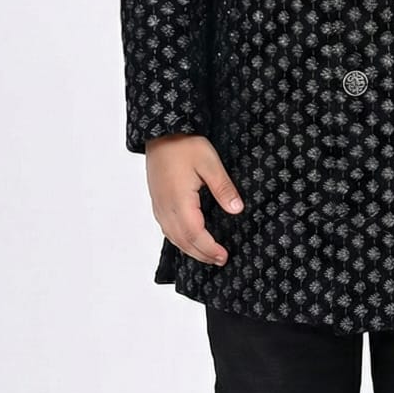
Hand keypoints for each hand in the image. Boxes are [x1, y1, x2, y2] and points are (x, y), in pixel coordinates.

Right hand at [145, 134, 243, 265]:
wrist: (161, 132)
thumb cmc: (185, 145)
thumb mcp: (210, 163)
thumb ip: (223, 188)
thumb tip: (236, 209)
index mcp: (179, 201)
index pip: (195, 234)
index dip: (209, 248)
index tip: (223, 256)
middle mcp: (166, 208)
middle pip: (183, 241)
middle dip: (201, 254)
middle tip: (219, 260)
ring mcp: (159, 206)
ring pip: (173, 237)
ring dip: (190, 249)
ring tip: (207, 255)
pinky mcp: (157, 202)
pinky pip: (166, 229)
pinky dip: (179, 240)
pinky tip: (188, 240)